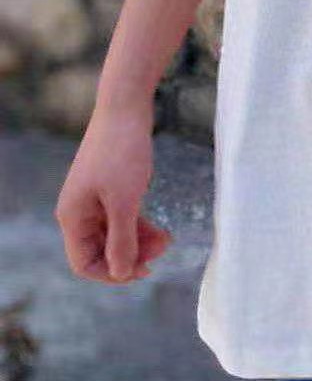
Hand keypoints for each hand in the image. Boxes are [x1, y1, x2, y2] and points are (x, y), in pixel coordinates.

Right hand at [54, 103, 172, 284]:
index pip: (84, 263)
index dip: (112, 273)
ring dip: (140, 241)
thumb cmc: (122, 152)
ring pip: (115, 234)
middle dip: (131, 255)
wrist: (126, 106)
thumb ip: (122, 239)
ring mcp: (94, 198)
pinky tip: (162, 229)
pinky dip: (140, 225)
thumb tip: (122, 272)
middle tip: (163, 250)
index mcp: (73, 217)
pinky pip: (122, 217)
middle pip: (101, 250)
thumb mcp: (125, 201)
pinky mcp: (110, 187)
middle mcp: (79, 211)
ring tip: (168, 239)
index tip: (143, 269)